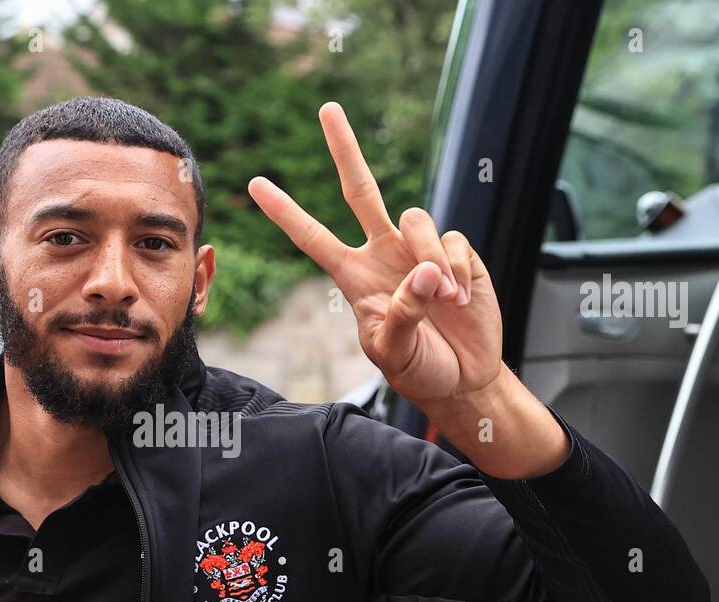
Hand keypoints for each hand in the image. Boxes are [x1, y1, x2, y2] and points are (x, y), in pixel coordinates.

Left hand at [248, 102, 502, 405]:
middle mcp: (382, 253)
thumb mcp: (394, 351)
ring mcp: (419, 250)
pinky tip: (461, 297)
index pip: (313, 237)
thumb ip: (402, 314)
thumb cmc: (419, 368)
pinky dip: (457, 269)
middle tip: (327, 108)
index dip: (285, 212)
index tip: (256, 184)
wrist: (462, 376)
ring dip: (430, 259)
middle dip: (345, 148)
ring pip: (417, 219)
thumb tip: (424, 272)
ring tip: (444, 299)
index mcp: (353, 277)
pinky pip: (453, 240)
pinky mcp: (456, 252)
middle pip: (360, 190)